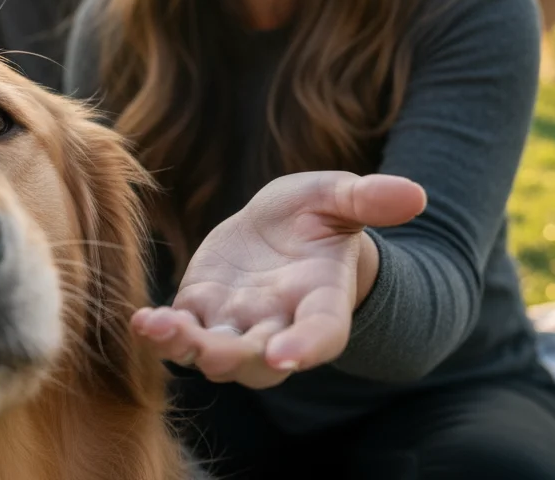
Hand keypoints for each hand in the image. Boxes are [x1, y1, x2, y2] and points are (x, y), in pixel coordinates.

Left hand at [132, 172, 425, 388]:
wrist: (282, 230)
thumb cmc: (319, 216)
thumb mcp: (340, 196)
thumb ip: (368, 200)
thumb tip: (414, 194)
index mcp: (322, 299)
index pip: (322, 333)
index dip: (306, 347)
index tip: (288, 356)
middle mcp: (279, 323)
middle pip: (262, 360)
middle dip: (238, 358)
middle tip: (214, 354)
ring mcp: (238, 323)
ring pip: (216, 353)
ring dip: (189, 348)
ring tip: (160, 328)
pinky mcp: (200, 310)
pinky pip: (180, 333)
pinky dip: (161, 332)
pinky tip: (141, 320)